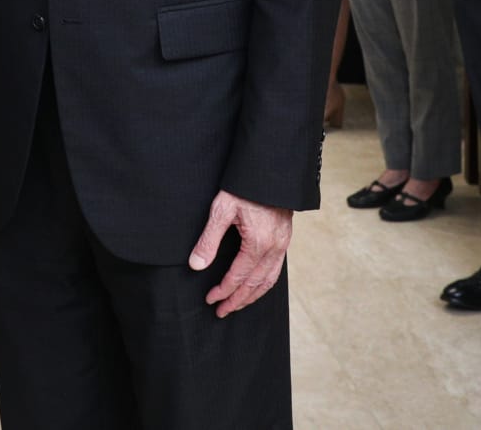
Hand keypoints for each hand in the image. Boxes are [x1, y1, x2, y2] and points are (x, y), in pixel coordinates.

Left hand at [188, 192, 291, 317]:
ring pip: (268, 281)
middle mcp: (274, 248)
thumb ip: (209, 240)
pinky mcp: (285, 239)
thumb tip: (196, 266)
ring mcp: (282, 244)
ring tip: (237, 305)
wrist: (270, 169)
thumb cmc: (244, 186)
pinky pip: (276, 270)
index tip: (210, 300)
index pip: (238, 277)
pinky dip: (265, 284)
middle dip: (237, 300)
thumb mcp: (221, 210)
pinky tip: (256, 286)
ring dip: (252, 296)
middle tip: (221, 311)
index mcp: (257, 243)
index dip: (223, 291)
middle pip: (254, 284)